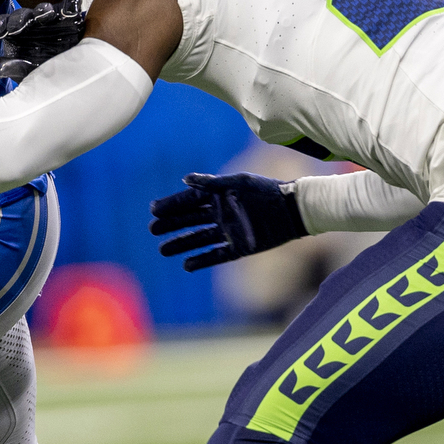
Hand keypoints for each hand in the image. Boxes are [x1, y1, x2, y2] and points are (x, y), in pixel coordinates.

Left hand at [0, 0, 85, 79]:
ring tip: (45, 15)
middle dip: (19, 19)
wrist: (68, 75)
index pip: (4, 22)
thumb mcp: (23, 72)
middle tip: (15, 29)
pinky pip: (70, 5)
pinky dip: (70, 3)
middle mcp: (32, 22)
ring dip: (43, 10)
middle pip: (22, 14)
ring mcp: (52, 18)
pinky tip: (70, 7)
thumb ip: (7, 68)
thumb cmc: (41, 70)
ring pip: (44, 9)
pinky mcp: (71, 18)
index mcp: (17, 31)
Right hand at [149, 172, 307, 270]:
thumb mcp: (238, 183)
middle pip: (190, 220)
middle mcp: (221, 214)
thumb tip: (185, 179)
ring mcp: (230, 232)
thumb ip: (212, 183)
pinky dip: (202, 260)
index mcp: (220, 196)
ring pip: (199, 239)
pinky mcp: (240, 248)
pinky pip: (217, 256)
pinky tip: (186, 264)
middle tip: (152, 230)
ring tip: (162, 250)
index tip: (153, 210)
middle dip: (172, 224)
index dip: (172, 205)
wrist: (291, 210)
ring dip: (181, 243)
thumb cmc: (266, 191)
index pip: (190, 201)